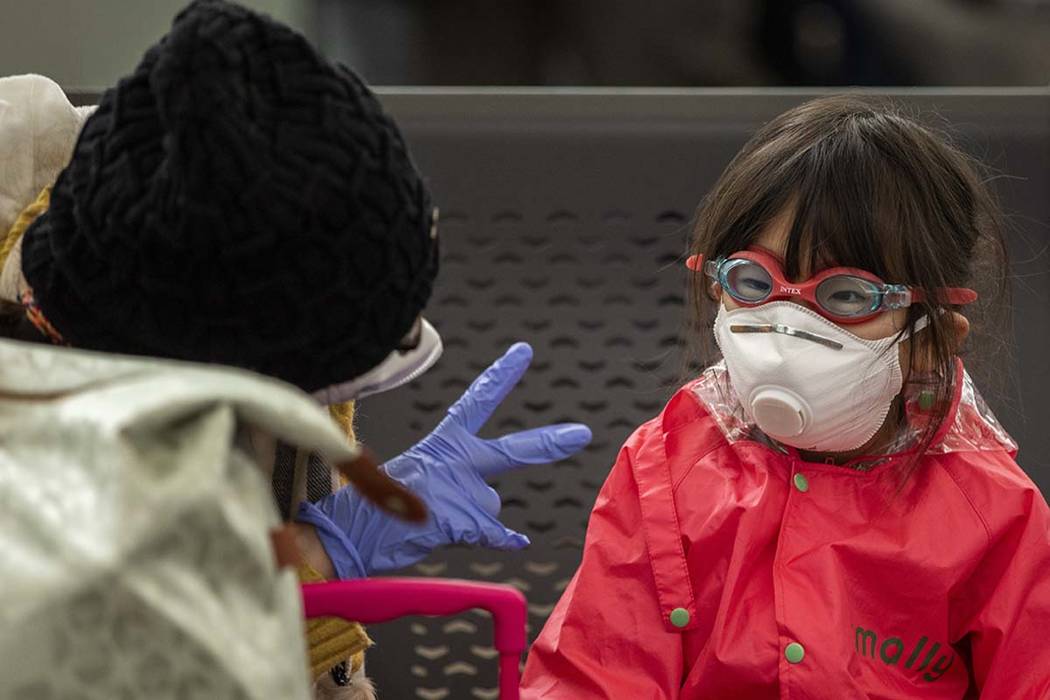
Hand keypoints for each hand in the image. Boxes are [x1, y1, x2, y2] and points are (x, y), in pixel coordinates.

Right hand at [297, 342, 591, 578]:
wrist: (352, 532)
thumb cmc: (379, 506)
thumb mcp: (416, 478)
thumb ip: (458, 483)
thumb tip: (498, 512)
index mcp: (442, 442)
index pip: (477, 401)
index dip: (501, 376)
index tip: (524, 352)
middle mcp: (456, 461)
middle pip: (511, 450)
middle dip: (547, 442)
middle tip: (581, 434)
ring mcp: (460, 491)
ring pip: (490, 505)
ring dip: (471, 517)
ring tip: (431, 520)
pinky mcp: (460, 521)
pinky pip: (495, 532)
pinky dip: (506, 537)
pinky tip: (517, 540)